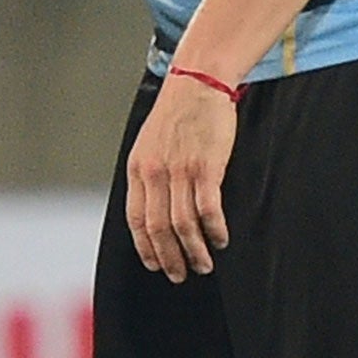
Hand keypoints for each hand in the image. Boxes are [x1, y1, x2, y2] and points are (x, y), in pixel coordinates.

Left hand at [125, 70, 236, 281]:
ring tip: (205, 264)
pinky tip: (221, 239)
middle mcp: (155, 173)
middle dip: (169, 258)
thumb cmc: (176, 114)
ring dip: (195, 251)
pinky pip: (208, 209)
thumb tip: (153, 209)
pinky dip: (214, 230)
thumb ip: (148, 175)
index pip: (136, 219)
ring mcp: (180, 170)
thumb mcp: (149, 144)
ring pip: (183, 225)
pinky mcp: (206, 166)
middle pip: (158, 228)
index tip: (155, 265)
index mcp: (138, 169)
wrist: (197, 83)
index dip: (145, 247)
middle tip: (181, 275)